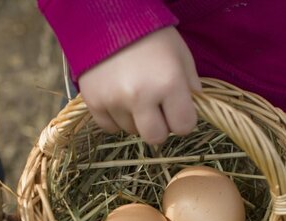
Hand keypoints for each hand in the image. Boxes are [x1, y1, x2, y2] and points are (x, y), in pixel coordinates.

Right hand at [78, 27, 200, 144]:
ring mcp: (114, 101)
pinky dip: (116, 118)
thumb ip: (190, 85)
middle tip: (157, 111)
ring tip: (134, 95)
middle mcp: (140, 96)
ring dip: (136, 119)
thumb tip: (192, 110)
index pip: (184, 126)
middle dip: (160, 127)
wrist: (107, 18)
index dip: (183, 120)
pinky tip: (119, 99)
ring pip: (131, 131)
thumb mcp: (180, 54)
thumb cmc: (150, 35)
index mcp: (168, 83)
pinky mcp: (93, 103)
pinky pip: (110, 127)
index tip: (177, 110)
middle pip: (156, 137)